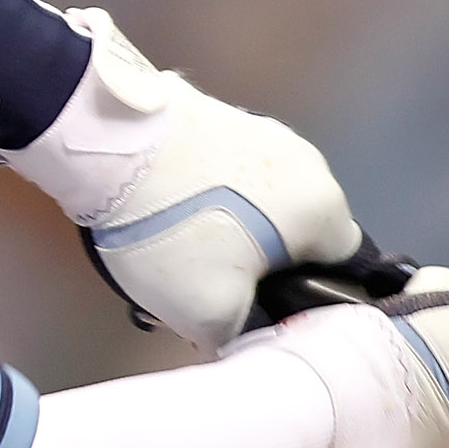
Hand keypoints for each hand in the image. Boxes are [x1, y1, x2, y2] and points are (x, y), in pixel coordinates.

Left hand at [2, 8, 362, 350]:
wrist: (108, 146)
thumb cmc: (176, 233)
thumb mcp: (211, 314)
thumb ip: (244, 332)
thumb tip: (241, 328)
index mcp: (326, 206)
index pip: (341, 268)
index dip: (303, 299)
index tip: (262, 311)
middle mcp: (307, 160)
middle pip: (294, 234)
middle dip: (255, 265)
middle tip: (208, 289)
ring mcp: (261, 130)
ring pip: (256, 204)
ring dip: (225, 232)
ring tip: (173, 255)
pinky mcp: (217, 115)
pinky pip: (223, 175)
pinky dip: (202, 198)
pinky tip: (160, 216)